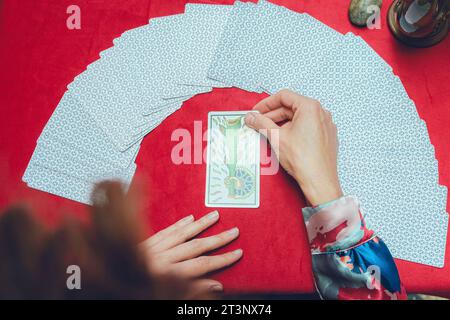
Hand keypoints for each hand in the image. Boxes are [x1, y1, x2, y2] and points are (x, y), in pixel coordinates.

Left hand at [140, 211, 241, 297]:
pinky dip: (177, 225)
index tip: (237, 253)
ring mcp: (152, 249)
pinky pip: (163, 231)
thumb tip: (216, 285)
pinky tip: (188, 218)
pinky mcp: (143, 244)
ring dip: (200, 225)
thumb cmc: (135, 289)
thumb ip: (190, 291)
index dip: (222, 259)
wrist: (105, 281)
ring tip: (215, 216)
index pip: (202, 265)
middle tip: (234, 231)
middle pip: (195, 246)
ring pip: (181, 234)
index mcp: (166, 274)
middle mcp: (161, 259)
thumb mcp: (163, 295)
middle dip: (217, 239)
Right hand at [245, 89, 341, 205]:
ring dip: (282, 123)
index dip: (266, 103)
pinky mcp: (327, 136)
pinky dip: (294, 129)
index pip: (284, 96)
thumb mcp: (276, 137)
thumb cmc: (303, 160)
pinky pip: (308, 127)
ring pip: (299, 117)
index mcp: (310, 107)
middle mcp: (321, 113)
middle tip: (258, 122)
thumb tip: (251, 117)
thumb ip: (261, 123)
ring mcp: (326, 125)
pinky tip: (284, 139)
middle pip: (292, 107)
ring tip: (269, 132)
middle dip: (273, 114)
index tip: (256, 111)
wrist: (319, 181)